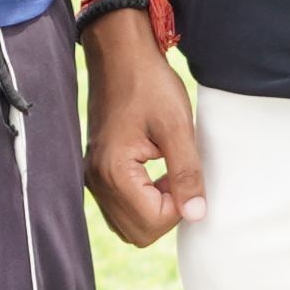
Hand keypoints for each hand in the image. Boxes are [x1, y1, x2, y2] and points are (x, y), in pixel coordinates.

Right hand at [79, 13, 204, 246]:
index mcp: (114, 171)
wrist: (120, 56)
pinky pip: (120, 208)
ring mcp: (93, 177)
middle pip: (138, 233)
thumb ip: (187, 173)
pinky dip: (141, 201)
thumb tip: (196, 214)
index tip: (185, 172)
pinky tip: (152, 173)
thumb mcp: (177, 127)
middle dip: (165, 212)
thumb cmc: (149, 84)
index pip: (152, 222)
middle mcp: (96, 180)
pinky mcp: (97, 171)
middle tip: (176, 176)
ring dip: (153, 209)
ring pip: (128, 225)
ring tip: (164, 173)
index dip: (179, 205)